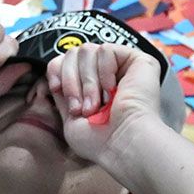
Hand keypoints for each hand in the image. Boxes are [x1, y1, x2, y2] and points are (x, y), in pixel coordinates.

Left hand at [45, 42, 176, 170]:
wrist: (123, 144)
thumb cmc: (99, 141)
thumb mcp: (70, 117)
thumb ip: (63, 93)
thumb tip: (55, 72)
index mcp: (93, 87)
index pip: (66, 60)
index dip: (57, 70)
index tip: (57, 89)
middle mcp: (108, 74)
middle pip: (74, 53)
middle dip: (71, 80)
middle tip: (82, 108)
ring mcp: (123, 66)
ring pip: (87, 50)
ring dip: (87, 81)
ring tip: (97, 105)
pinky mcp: (138, 60)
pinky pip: (106, 50)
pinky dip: (104, 71)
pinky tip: (113, 90)